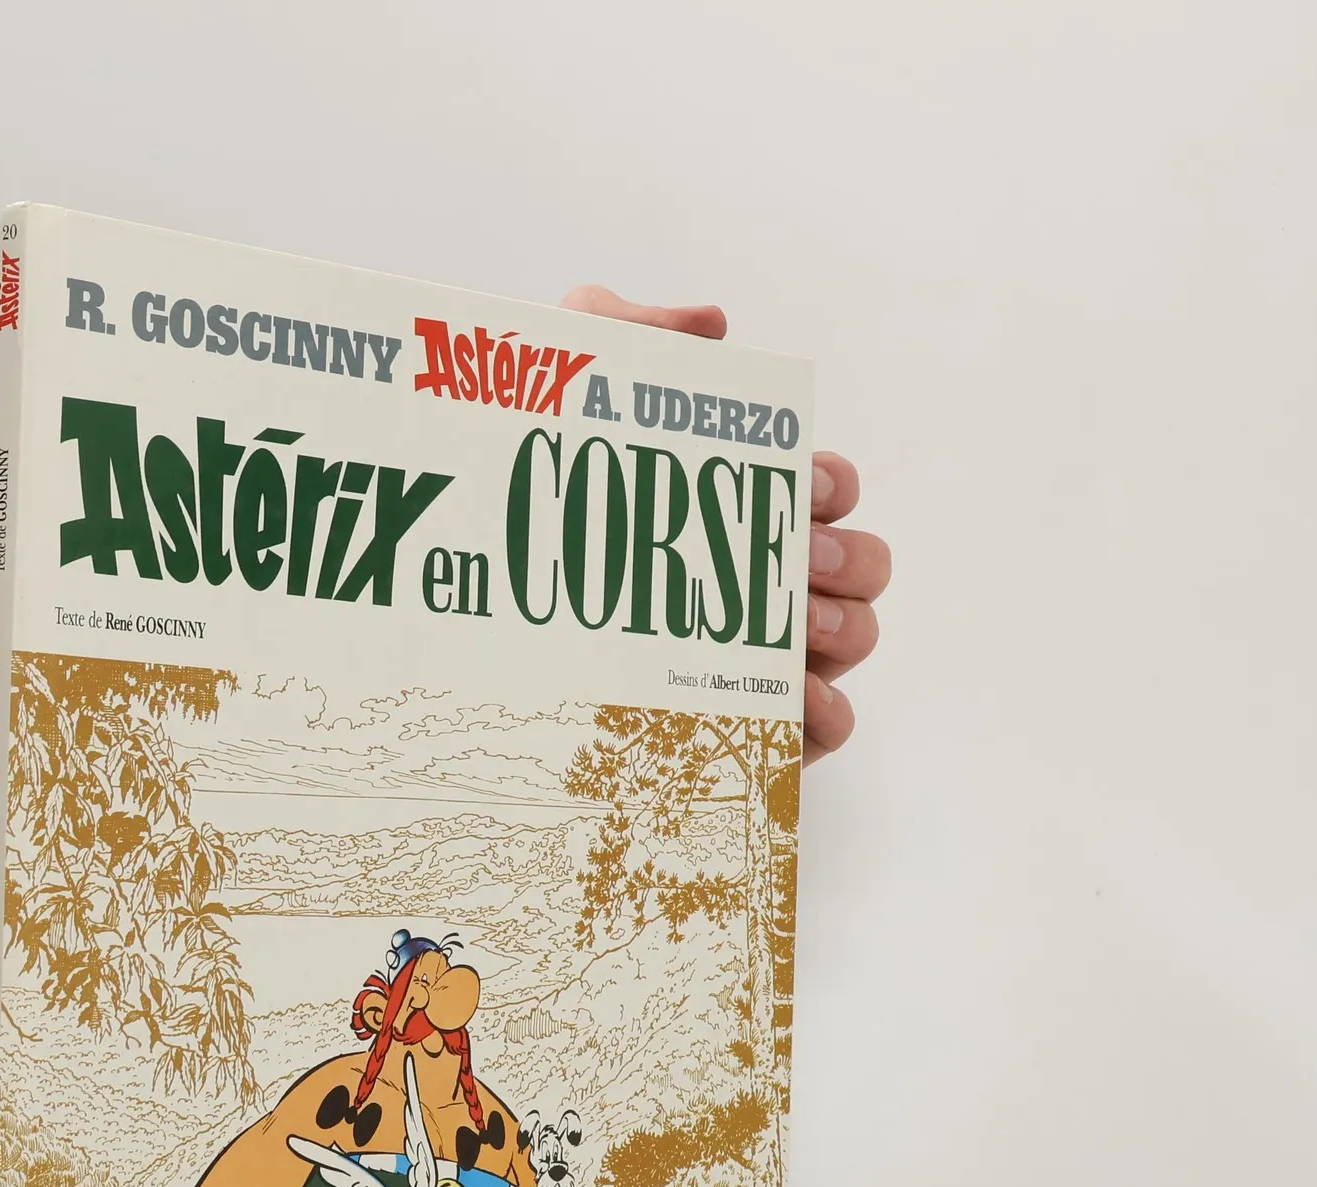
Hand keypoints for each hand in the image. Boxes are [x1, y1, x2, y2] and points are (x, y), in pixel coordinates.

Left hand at [561, 286, 891, 762]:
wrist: (456, 617)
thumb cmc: (523, 505)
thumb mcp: (559, 396)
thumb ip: (624, 333)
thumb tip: (714, 326)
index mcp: (738, 508)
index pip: (826, 489)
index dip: (832, 483)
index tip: (804, 483)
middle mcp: (762, 581)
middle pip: (860, 566)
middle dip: (848, 558)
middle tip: (799, 560)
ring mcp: (758, 657)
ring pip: (852, 640)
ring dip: (843, 628)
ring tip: (796, 627)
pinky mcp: (743, 727)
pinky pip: (821, 730)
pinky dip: (825, 713)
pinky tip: (794, 700)